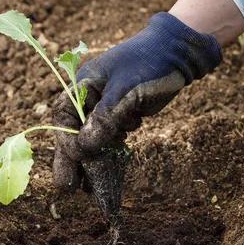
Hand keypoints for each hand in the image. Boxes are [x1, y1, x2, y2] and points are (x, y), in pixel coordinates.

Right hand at [52, 12, 221, 191]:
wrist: (178, 54)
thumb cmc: (148, 64)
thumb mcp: (124, 92)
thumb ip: (103, 121)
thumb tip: (82, 150)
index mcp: (83, 85)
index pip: (64, 118)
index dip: (66, 142)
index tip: (75, 159)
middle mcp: (89, 98)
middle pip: (74, 133)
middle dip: (72, 160)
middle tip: (67, 188)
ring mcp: (105, 109)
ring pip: (93, 140)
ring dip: (92, 163)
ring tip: (88, 190)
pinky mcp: (121, 116)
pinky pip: (110, 140)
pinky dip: (110, 155)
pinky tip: (109, 175)